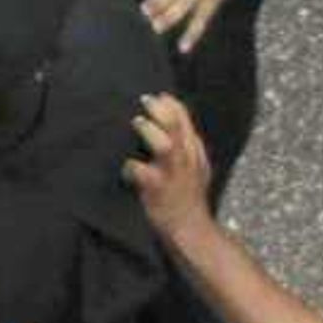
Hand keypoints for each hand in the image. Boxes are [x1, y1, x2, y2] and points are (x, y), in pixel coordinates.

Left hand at [122, 92, 216, 236]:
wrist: (190, 228)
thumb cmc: (188, 195)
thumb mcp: (196, 165)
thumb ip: (185, 143)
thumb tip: (169, 117)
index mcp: (193, 151)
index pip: (185, 119)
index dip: (171, 104)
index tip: (156, 95)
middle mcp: (185, 159)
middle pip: (177, 127)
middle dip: (161, 110)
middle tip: (145, 101)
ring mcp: (172, 175)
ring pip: (166, 147)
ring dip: (150, 132)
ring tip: (137, 122)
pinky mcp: (158, 191)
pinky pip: (143, 174)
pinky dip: (132, 167)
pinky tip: (126, 166)